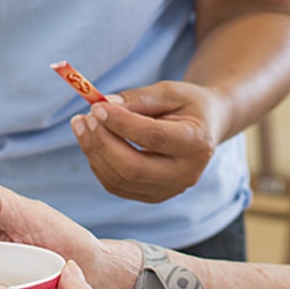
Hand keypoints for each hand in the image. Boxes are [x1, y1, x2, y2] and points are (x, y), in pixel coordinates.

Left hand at [71, 79, 227, 202]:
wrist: (206, 127)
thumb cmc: (188, 104)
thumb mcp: (170, 91)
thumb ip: (139, 98)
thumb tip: (104, 106)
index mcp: (197, 142)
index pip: (154, 137)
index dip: (122, 123)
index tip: (98, 106)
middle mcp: (186, 173)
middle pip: (134, 168)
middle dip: (103, 142)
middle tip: (86, 117)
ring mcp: (170, 190)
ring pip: (120, 180)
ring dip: (94, 152)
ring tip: (83, 123)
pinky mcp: (153, 196)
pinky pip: (116, 185)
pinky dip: (99, 163)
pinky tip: (93, 140)